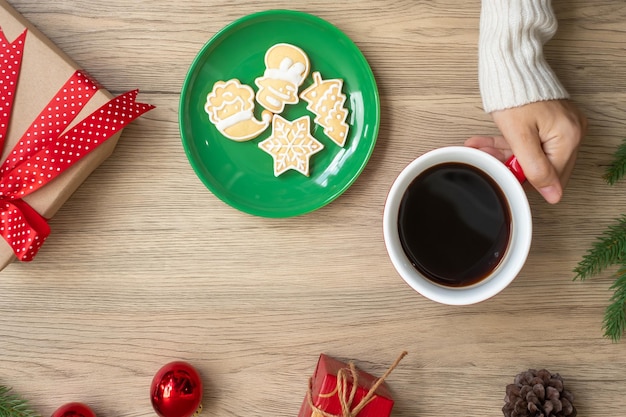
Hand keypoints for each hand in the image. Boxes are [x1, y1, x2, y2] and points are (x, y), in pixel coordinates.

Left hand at [465, 99, 586, 203]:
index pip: (551, 176)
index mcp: (569, 137)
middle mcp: (572, 132)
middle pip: (543, 166)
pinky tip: (488, 144)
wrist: (510, 64)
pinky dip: (511, 144)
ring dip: (506, 154)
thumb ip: (536, 168)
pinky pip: (532, 142)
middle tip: (489, 159)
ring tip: (482, 149)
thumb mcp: (520, 137)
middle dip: (513, 164)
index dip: (525, 177)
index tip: (503, 172)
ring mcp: (562, 126)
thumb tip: (554, 195)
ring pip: (533, 154)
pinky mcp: (551, 122)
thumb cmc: (514, 95)